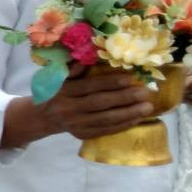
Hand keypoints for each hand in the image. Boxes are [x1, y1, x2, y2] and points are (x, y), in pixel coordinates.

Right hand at [40, 65, 154, 140]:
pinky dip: (122, 125)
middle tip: (145, 92)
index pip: (90, 86)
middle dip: (125, 98)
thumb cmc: (57, 91)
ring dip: (129, 113)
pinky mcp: (81, 135)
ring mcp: (75, 123)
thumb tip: (90, 56)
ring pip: (105, 119)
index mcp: (64, 90)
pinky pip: (105, 130)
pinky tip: (137, 118)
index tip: (131, 78)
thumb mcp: (60, 77)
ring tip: (148, 107)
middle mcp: (68, 108)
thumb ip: (74, 68)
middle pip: (100, 103)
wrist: (43, 117)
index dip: (111, 82)